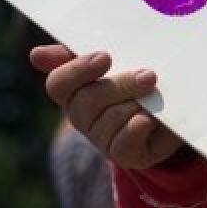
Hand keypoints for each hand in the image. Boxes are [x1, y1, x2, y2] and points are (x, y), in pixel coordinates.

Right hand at [30, 44, 181, 168]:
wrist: (170, 112)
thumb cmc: (135, 79)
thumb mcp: (115, 59)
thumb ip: (77, 53)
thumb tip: (36, 55)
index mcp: (74, 90)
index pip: (59, 83)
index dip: (78, 70)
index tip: (105, 58)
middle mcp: (82, 116)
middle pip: (88, 101)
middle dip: (121, 85)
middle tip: (149, 75)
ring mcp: (101, 138)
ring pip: (111, 119)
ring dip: (136, 103)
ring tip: (156, 92)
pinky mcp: (123, 154)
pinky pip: (123, 144)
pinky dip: (136, 129)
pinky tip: (148, 119)